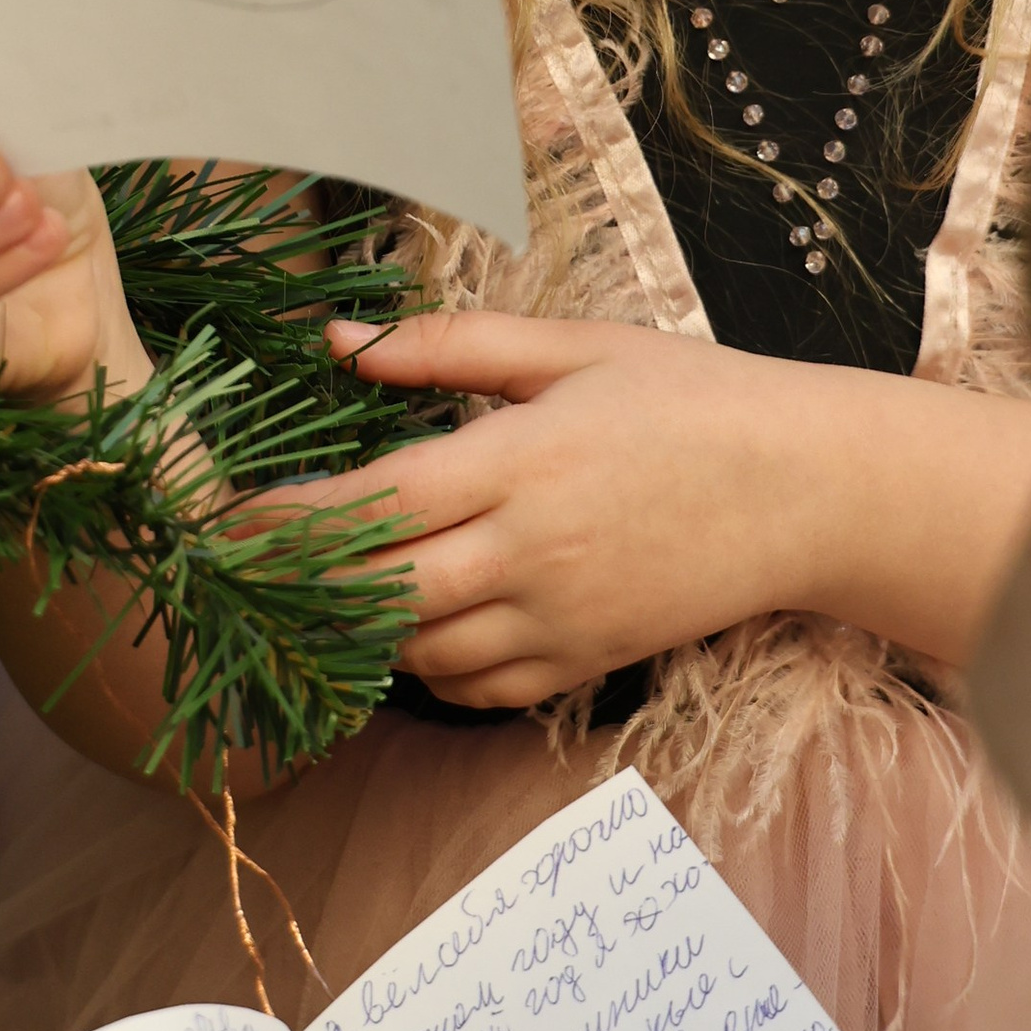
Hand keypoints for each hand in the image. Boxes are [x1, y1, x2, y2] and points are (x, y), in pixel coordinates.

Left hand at [276, 313, 1030, 705]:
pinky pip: (475, 688)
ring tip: (312, 596)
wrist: (806, 489)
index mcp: (518, 462)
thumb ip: (449, 347)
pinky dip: (425, 668)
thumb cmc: (690, 400)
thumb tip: (339, 342)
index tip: (224, 518)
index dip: (286, 522)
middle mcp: (529, 553)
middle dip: (297, 589)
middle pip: (375, 594)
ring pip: (415, 651)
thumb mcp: (573, 347)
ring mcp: (556, 619)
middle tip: (235, 573)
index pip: (369, 507)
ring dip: (356, 629)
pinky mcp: (582, 663)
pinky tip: (410, 628)